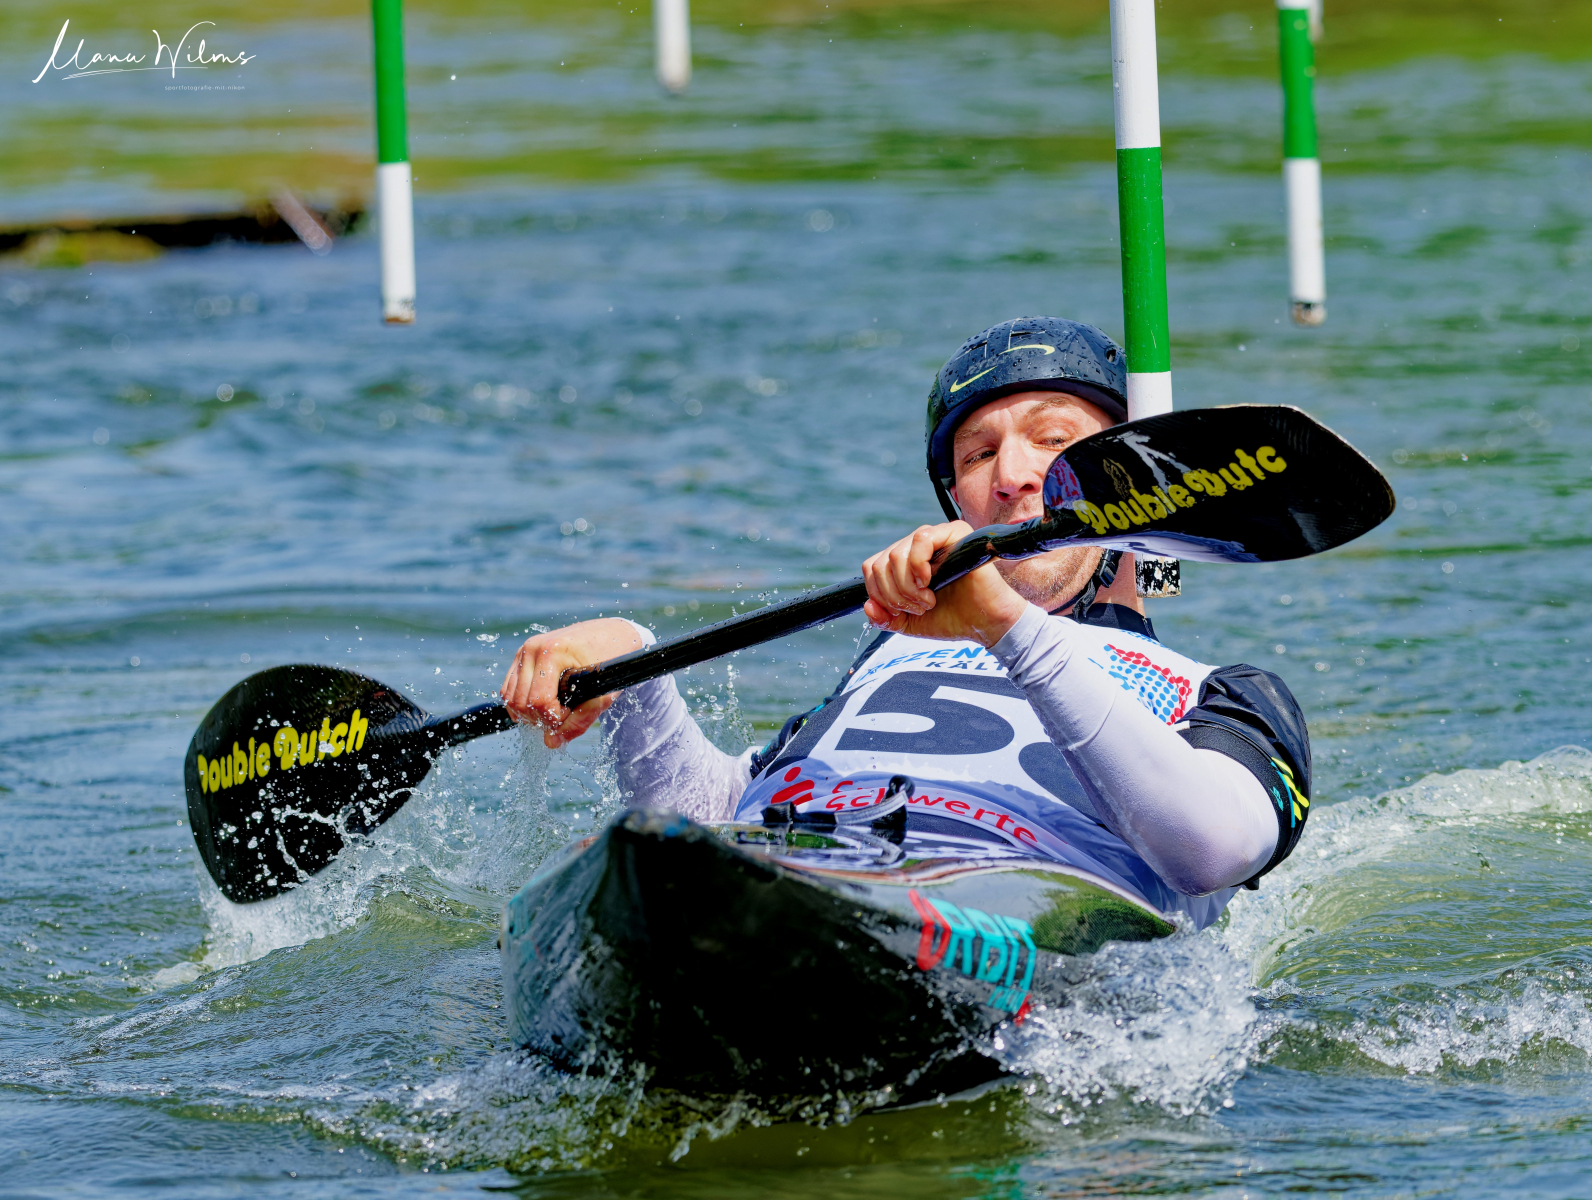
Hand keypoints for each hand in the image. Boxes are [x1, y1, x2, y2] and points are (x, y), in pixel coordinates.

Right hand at [500, 618, 644, 747]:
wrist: (611, 634)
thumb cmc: (611, 661)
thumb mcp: (603, 693)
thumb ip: (580, 721)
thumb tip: (551, 743)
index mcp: (552, 651)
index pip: (539, 701)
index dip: (555, 718)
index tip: (573, 714)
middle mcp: (532, 648)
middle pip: (521, 703)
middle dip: (542, 718)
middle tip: (566, 715)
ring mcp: (524, 651)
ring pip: (510, 699)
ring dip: (530, 714)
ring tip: (556, 711)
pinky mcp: (520, 657)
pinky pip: (508, 691)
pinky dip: (522, 706)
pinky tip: (544, 706)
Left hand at [861, 522, 1028, 646]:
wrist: (984, 623)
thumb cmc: (951, 619)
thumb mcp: (908, 624)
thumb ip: (885, 618)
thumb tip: (867, 607)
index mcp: (904, 561)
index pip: (871, 567)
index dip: (879, 594)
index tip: (900, 613)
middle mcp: (916, 545)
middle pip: (879, 564)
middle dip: (894, 595)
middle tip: (919, 608)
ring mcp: (935, 537)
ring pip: (895, 555)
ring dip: (907, 587)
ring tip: (928, 600)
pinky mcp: (954, 533)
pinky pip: (920, 539)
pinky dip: (918, 567)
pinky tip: (929, 582)